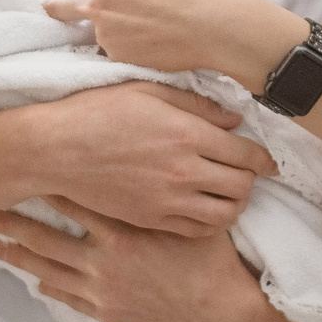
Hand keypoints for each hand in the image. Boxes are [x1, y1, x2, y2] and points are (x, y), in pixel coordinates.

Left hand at [0, 196, 264, 321]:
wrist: (223, 310)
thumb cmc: (213, 256)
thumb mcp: (191, 212)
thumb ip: (167, 182)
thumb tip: (157, 149)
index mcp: (123, 229)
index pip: (71, 200)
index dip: (40, 184)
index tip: (17, 171)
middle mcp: (104, 261)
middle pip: (44, 237)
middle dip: (10, 223)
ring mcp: (102, 290)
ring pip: (48, 270)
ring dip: (19, 255)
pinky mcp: (107, 313)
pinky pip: (67, 297)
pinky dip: (48, 285)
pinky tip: (35, 279)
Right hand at [33, 82, 273, 236]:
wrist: (56, 150)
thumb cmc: (97, 112)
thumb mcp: (148, 92)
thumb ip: (196, 105)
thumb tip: (235, 119)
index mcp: (187, 135)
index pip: (247, 155)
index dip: (263, 158)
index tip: (266, 159)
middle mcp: (183, 171)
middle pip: (242, 187)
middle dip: (251, 180)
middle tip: (245, 172)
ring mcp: (167, 200)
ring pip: (225, 214)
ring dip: (234, 204)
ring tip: (228, 193)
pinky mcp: (151, 219)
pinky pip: (197, 230)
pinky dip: (210, 221)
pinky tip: (204, 207)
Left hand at [42, 0, 302, 85]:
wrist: (219, 27)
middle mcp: (95, 6)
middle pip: (62, 7)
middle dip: (67, 5)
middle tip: (90, 5)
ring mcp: (106, 36)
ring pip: (92, 30)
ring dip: (104, 25)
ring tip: (136, 21)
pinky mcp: (120, 59)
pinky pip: (112, 50)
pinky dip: (123, 44)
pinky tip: (146, 37)